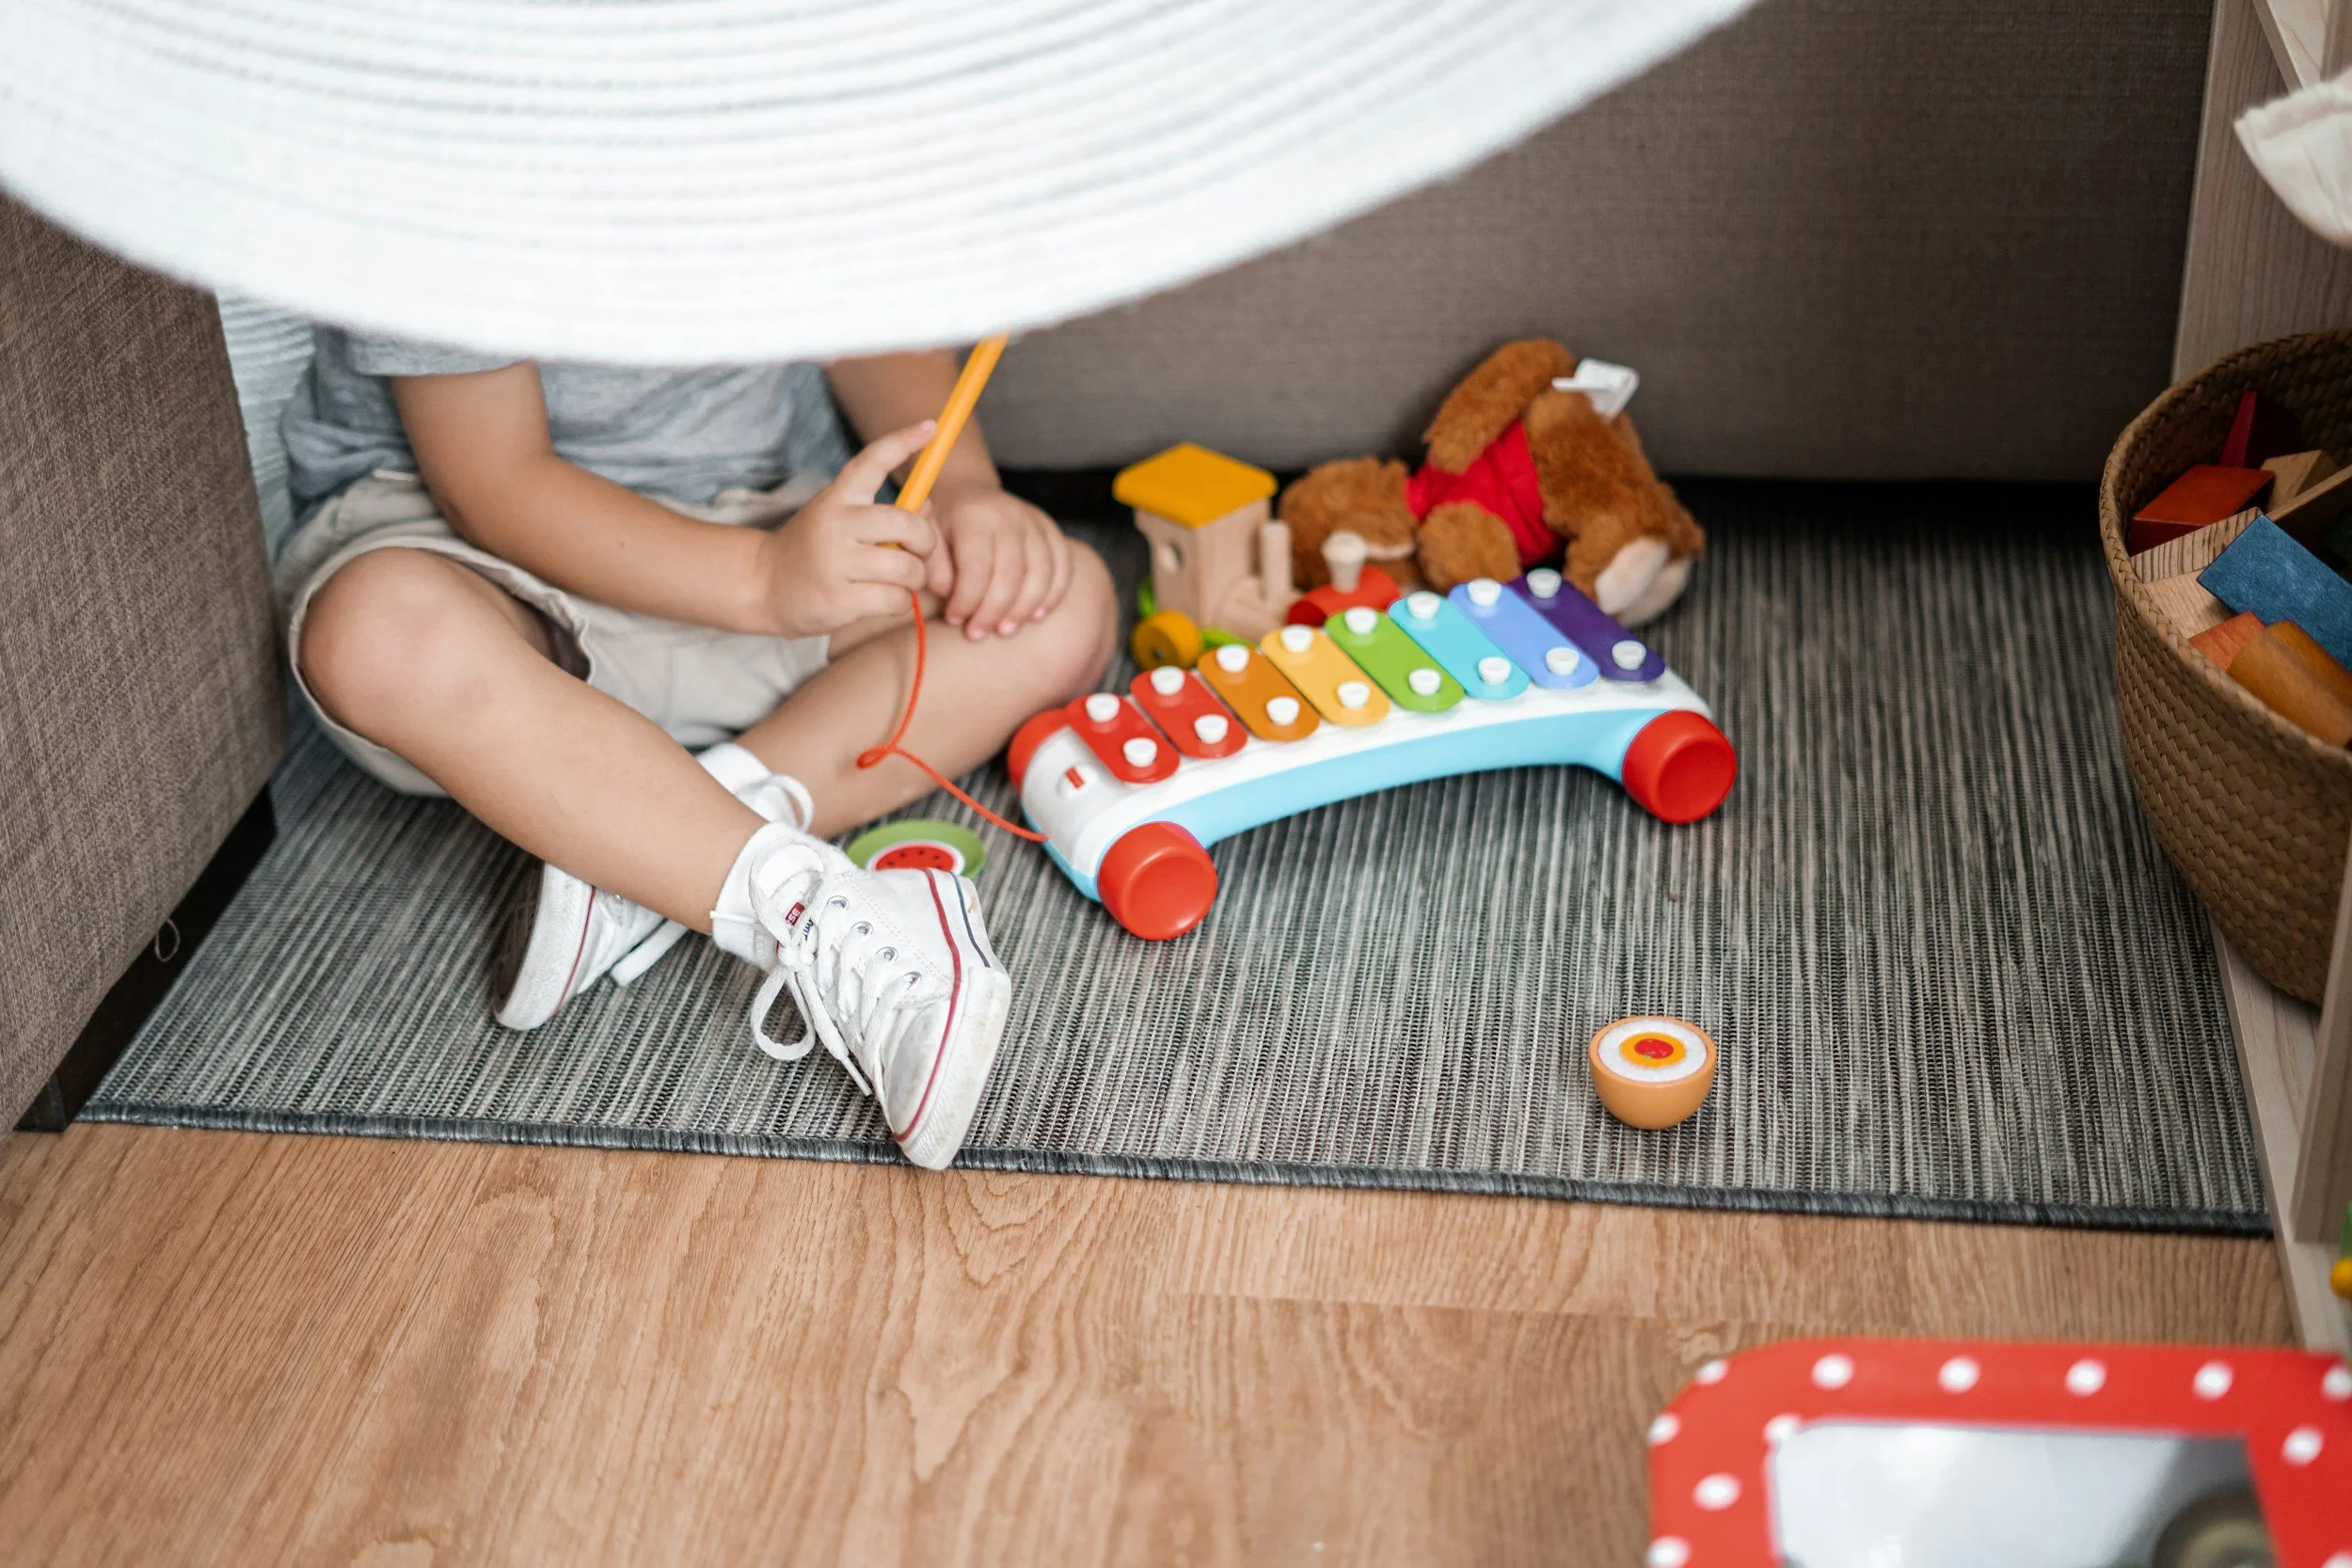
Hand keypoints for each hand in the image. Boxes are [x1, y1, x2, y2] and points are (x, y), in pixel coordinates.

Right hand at [753, 421, 941, 638]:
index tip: (931, 428)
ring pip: (905, 567)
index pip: (872, 461)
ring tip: (899, 582)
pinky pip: (894, 600)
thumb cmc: (813, 550)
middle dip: (926, 541)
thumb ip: (884, 514)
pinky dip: (898, 603)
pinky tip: (881, 600)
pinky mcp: (839, 599)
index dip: (904, 442)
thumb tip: (926, 506)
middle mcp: (836, 524)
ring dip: (914, 578)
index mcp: (838, 497)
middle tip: (919, 552)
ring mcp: (836, 562)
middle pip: (905, 523)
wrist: (764, 585)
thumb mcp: (841, 521)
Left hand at [928, 482, 1073, 639]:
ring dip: (1024, 608)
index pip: (977, 567)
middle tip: (978, 633)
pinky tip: (1036, 616)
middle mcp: (1009, 515)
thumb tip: (956, 600)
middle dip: (994, 611)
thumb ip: (937, 571)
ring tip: (1005, 630)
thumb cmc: (943, 524)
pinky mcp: (1051, 529)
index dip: (966, 600)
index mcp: (974, 515)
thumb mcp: (927, 541)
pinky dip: (1053, 595)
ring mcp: (1034, 521)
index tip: (954, 619)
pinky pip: (1062, 566)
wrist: (967, 492)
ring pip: (1041, 572)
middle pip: (1012, 573)